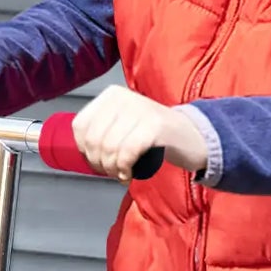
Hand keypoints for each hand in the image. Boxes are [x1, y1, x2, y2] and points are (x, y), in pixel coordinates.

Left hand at [72, 87, 208, 180]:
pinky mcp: (154, 125)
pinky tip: (128, 174)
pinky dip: (125, 169)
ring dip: (112, 169)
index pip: (80, 127)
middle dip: (99, 164)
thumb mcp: (122, 125)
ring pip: (109, 148)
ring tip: (121, 173)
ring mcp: (140, 109)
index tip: (97, 162)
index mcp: (111, 95)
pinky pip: (127, 152)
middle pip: (94, 140)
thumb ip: (101, 131)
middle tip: (112, 171)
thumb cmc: (152, 135)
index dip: (84, 151)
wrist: (190, 136)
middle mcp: (123, 97)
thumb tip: (81, 150)